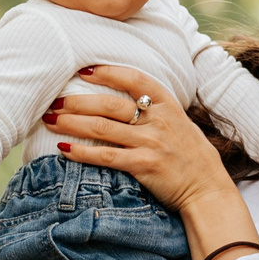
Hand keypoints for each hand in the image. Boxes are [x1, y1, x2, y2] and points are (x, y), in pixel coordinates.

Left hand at [46, 65, 235, 211]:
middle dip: (77, 101)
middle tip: (55, 100)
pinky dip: (82, 152)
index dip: (107, 72)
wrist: (207, 188)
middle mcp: (158, 121)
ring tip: (51, 120)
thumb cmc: (191, 155)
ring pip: (102, 128)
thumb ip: (156, 109)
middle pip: (109, 104)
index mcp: (168, 105)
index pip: (134, 79)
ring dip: (72, 123)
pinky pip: (106, 156)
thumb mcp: (180, 122)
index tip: (84, 71)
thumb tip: (127, 99)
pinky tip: (64, 150)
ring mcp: (151, 143)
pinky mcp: (143, 166)